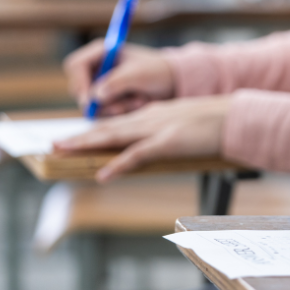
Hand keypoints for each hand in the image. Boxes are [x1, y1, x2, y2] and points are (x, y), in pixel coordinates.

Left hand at [54, 96, 229, 181]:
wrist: (235, 117)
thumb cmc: (217, 123)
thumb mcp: (186, 125)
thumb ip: (168, 131)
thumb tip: (157, 144)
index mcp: (154, 114)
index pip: (118, 123)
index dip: (94, 131)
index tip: (76, 138)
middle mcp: (150, 118)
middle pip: (107, 128)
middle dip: (80, 137)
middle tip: (54, 144)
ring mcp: (157, 129)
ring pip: (113, 136)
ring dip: (86, 144)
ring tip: (63, 150)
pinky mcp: (168, 142)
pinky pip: (137, 155)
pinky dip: (118, 165)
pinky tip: (102, 174)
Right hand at [64, 40, 175, 115]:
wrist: (175, 83)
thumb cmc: (158, 71)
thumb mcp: (139, 74)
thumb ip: (116, 82)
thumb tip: (95, 96)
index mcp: (101, 52)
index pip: (76, 65)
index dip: (79, 82)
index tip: (90, 99)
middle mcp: (98, 69)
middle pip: (79, 89)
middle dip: (100, 102)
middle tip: (120, 107)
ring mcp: (102, 86)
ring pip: (92, 105)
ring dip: (115, 107)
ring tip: (139, 101)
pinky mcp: (109, 101)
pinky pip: (104, 113)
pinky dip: (121, 112)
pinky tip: (138, 104)